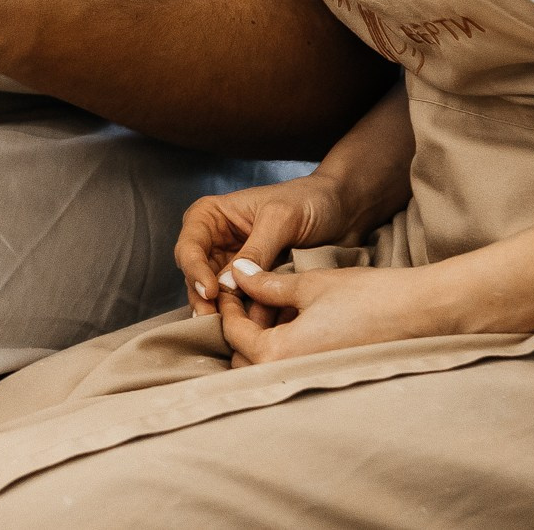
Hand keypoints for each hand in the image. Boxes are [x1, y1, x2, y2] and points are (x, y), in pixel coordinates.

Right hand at [173, 171, 359, 318]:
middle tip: (216, 323)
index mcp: (212, 217)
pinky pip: (244, 305)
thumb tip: (227, 285)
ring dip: (226, 314)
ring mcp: (234, 266)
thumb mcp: (280, 219)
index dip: (195, 270)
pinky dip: (249, 318)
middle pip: (197, 277)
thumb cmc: (309, 201)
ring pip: (217, 296)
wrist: (344, 211)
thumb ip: (254, 250)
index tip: (211, 292)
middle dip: (205, 300)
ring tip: (238, 332)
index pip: (190, 246)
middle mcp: (216, 243)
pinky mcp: (254, 285)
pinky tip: (257, 332)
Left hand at [219, 262, 463, 364]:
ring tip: (273, 305)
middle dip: (241, 328)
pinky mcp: (327, 380)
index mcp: (278, 354)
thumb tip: (238, 274)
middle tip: (248, 295)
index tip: (231, 284)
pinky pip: (292, 367)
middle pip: (243, 359)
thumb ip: (267, 285)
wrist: (420, 314)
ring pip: (267, 367)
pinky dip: (285, 347)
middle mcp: (291, 377)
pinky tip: (295, 321)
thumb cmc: (367, 297)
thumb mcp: (309, 284)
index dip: (229, 305)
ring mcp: (310, 382)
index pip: (234, 333)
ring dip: (262, 339)